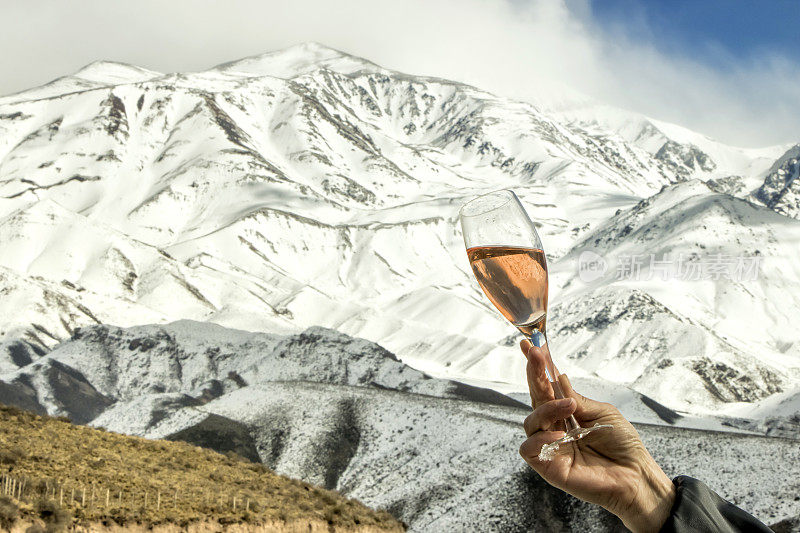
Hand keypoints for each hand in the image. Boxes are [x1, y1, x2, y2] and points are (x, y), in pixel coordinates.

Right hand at [518, 339, 675, 532]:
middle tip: (535, 356)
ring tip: (569, 408)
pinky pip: (528, 449)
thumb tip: (558, 377)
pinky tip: (558, 436)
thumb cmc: (623, 445)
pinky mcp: (548, 467)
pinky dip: (539, 439)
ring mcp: (550, 447)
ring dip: (546, 409)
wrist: (636, 475)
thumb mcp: (602, 413)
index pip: (545, 388)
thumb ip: (577, 398)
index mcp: (567, 414)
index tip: (530, 346)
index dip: (536, 369)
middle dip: (533, 375)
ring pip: (530, 422)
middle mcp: (555, 427)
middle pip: (534, 399)